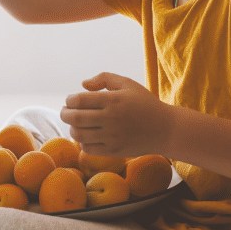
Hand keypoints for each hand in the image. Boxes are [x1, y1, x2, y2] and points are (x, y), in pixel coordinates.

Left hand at [59, 72, 179, 157]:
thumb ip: (104, 78)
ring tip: (76, 124)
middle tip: (65, 112)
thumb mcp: (127, 84)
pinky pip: (88, 149)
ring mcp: (112, 137)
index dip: (69, 100)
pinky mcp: (114, 151)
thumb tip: (82, 85)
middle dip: (64, 114)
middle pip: (74, 118)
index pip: (79, 100)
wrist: (165, 129)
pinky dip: (82, 142)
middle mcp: (110, 119)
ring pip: (79, 135)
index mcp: (112, 100)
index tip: (70, 100)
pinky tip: (86, 136)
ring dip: (72, 128)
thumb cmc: (144, 103)